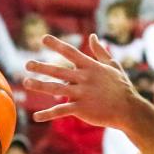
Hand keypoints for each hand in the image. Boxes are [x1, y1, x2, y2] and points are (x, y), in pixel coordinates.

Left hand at [24, 34, 143, 127]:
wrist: (128, 109)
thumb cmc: (121, 86)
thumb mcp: (112, 65)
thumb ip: (100, 51)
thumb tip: (92, 36)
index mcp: (91, 66)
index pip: (71, 52)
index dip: (56, 45)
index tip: (43, 38)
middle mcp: (84, 78)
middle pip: (59, 70)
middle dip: (41, 67)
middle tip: (27, 64)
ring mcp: (82, 94)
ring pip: (56, 89)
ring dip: (39, 86)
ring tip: (26, 82)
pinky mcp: (81, 109)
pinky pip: (61, 111)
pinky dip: (48, 114)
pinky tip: (36, 116)